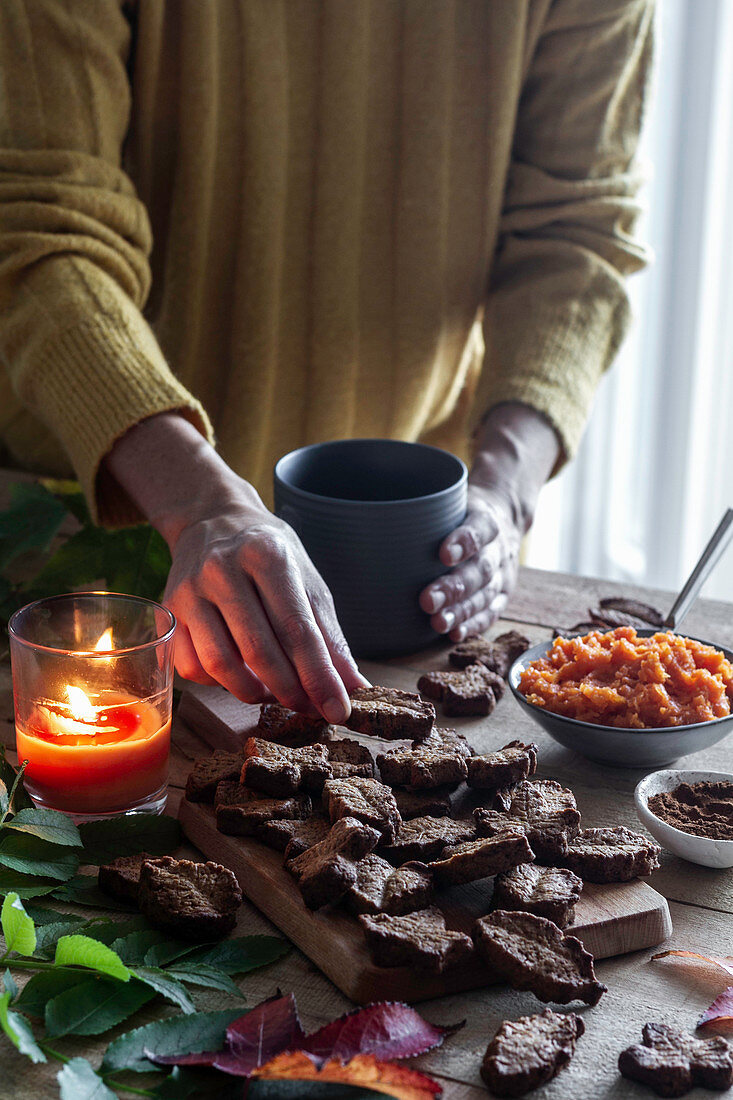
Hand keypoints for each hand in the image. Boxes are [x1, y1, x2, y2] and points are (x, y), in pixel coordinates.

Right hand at [163, 495, 367, 720]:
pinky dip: (217, 683)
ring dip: (252, 692)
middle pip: (258, 651)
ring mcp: (190, 590)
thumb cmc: (268, 555)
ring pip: (219, 664)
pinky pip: (190, 665)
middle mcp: (223, 570)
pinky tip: (238, 675)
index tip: (338, 710)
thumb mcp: (306, 581)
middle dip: (289, 691)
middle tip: (308, 707)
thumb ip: (329, 636)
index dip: (319, 677)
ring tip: (274, 694)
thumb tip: (354, 687)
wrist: (213, 519)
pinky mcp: (168, 610)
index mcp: (267, 556)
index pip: (297, 630)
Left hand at [418, 402, 559, 642]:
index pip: (479, 529)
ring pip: (486, 595)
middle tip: (426, 601)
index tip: (443, 554)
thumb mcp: (448, 498)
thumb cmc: (460, 511)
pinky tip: (454, 634)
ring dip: (461, 611)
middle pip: (481, 569)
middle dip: (454, 587)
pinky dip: (474, 625)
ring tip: (438, 623)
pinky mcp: (501, 595)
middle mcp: (498, 549)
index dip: (464, 542)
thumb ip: (418, 508)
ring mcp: (502, 575)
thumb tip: (356, 515)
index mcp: (485, 519)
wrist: (504, 516)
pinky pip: (491, 613)